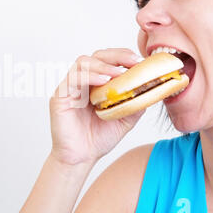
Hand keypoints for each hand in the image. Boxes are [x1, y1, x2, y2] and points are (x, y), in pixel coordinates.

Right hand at [49, 48, 145, 164]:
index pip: (108, 60)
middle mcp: (82, 81)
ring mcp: (69, 87)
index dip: (123, 56)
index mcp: (96, 84)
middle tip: (133, 61)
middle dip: (116, 55)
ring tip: (118, 73)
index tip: (140, 61)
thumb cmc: (98, 138)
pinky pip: (73, 79)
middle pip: (96, 56)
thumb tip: (152, 87)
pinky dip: (89, 76)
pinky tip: (104, 81)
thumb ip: (135, 101)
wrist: (82, 157)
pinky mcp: (60, 96)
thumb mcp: (125, 118)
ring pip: (83, 63)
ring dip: (103, 65)